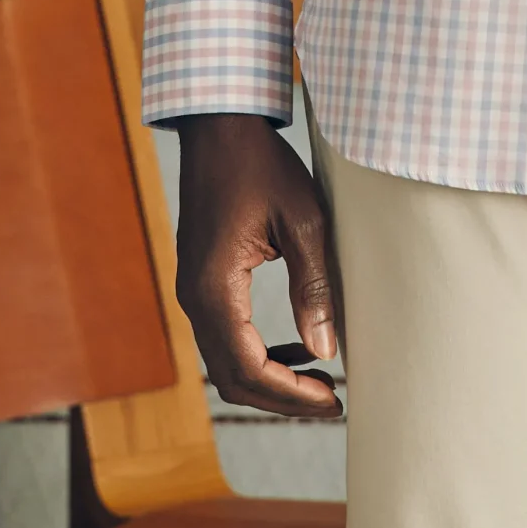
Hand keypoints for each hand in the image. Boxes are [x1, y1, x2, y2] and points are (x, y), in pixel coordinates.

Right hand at [174, 113, 345, 417]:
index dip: (291, 394)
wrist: (219, 127)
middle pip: (232, 377)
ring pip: (226, 360)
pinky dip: (258, 352)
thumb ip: (314, 286)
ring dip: (270, 377)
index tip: (334, 400)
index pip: (249, 368)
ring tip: (320, 380)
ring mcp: (192, 289)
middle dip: (281, 397)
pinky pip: (224, 334)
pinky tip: (297, 344)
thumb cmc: (262, 164)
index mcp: (214, 288)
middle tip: (331, 400)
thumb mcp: (303, 221)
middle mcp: (194, 297)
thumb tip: (326, 349)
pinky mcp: (200, 279)